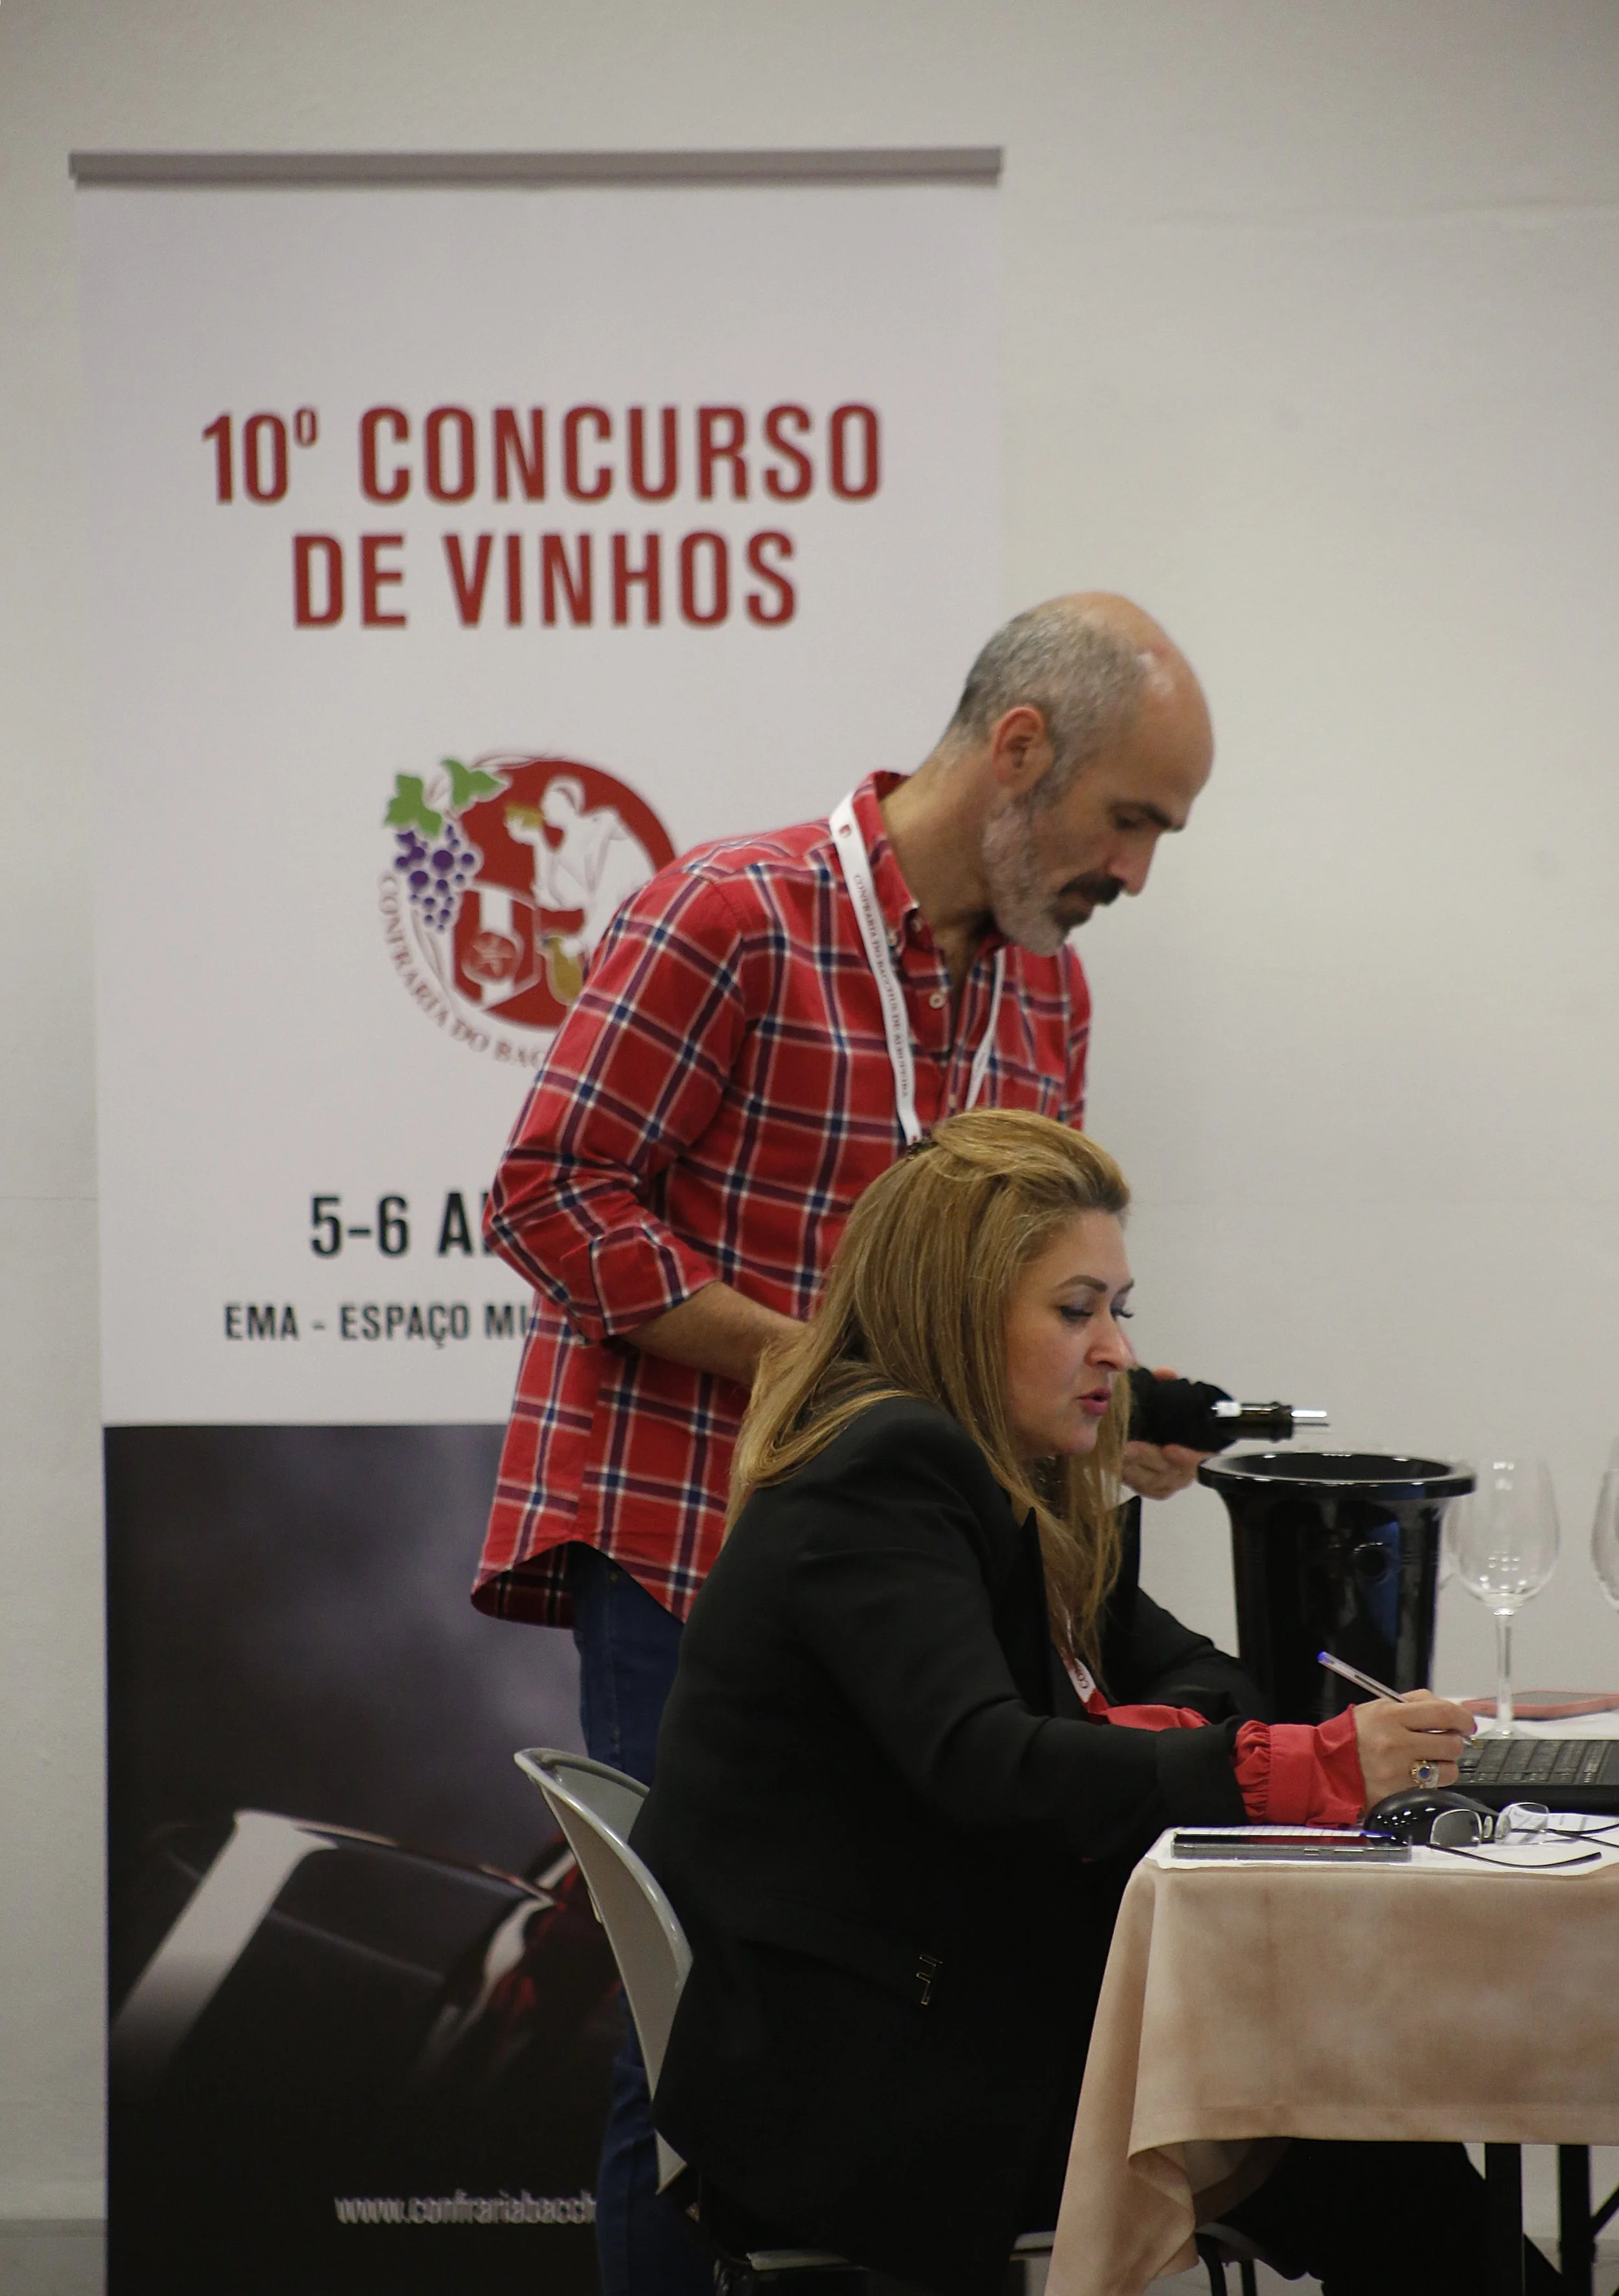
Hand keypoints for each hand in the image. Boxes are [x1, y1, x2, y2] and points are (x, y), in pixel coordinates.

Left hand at [1120, 1363, 1211, 1499]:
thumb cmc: (1161, 1417)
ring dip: (1136, 1471)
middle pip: (1173, 1472)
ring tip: (1118, 1457)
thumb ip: (1165, 1384)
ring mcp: (1172, 1479)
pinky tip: (1120, 1469)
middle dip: (1149, 1459)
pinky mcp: (1156, 1487)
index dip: (1187, 1456)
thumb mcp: (1162, 1395)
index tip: (1169, 1449)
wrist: (1154, 1434)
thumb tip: (1166, 1373)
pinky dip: (1133, 1481)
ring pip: (1157, 1483)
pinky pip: (1147, 1489)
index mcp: (1198, 1445)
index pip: (1202, 1457)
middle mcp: (1187, 1466)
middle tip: (1128, 1449)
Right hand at [1352, 1692, 1475, 1808]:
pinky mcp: (1400, 1795)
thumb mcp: (1378, 1708)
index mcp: (1390, 1716)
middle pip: (1451, 1743)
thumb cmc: (1353, 1736)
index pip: (1443, 1713)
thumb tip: (1451, 1711)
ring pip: (1449, 1770)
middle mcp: (1396, 1743)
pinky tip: (1417, 1775)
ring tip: (1429, 1760)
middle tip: (1445, 1741)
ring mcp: (1398, 1772)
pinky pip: (1433, 1788)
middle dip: (1454, 1742)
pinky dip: (1431, 1781)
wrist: (1325, 1768)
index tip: (1466, 1724)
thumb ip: (1414, 1704)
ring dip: (1445, 1765)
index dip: (1463, 1718)